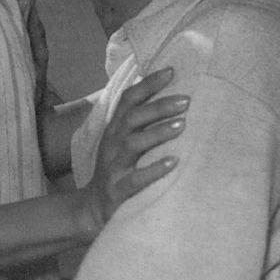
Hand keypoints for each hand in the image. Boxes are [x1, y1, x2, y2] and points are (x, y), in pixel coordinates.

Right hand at [82, 67, 185, 235]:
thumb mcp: (122, 142)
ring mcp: (113, 167)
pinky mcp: (118, 190)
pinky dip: (154, 169)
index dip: (148, 84)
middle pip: (132, 119)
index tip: (172, 71)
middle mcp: (112, 144)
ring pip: (133, 144)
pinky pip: (136, 179)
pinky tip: (174, 162)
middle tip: (187, 100)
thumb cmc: (117, 170)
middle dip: (159, 107)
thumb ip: (139, 123)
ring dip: (158, 133)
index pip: (128, 100)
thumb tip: (171, 98)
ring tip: (182, 125)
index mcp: (114, 130)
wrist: (93, 208)